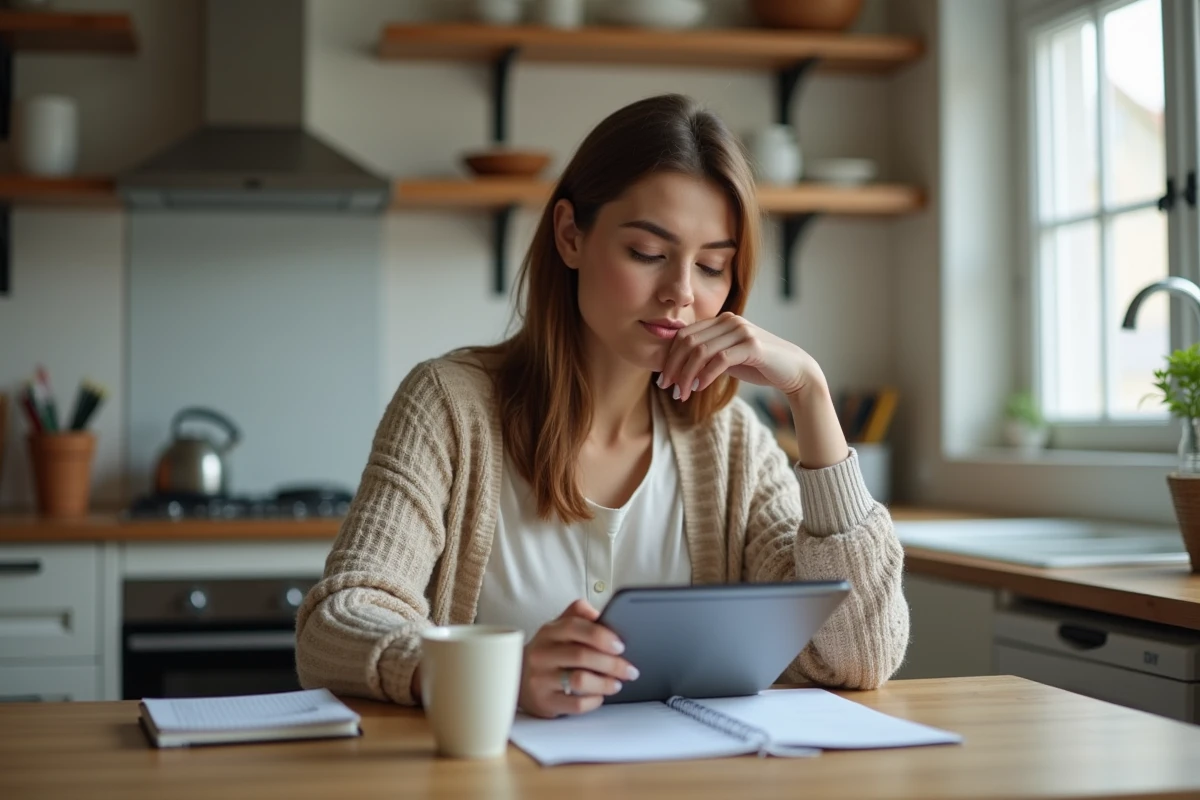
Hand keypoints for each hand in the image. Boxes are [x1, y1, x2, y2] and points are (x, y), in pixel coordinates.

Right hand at [519, 599, 638, 718]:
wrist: (516, 677)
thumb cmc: (547, 651)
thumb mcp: (557, 628)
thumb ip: (577, 615)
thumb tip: (600, 613)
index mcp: (549, 631)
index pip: (576, 626)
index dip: (602, 636)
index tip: (621, 645)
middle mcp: (542, 653)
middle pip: (582, 655)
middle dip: (612, 664)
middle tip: (630, 670)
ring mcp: (540, 679)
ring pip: (579, 680)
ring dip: (605, 683)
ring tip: (617, 684)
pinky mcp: (544, 702)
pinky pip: (576, 704)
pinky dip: (594, 701)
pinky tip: (599, 697)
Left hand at [657, 312, 822, 402]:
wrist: (794, 371)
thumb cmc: (759, 366)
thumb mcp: (728, 358)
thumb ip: (707, 357)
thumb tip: (678, 367)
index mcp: (722, 320)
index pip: (685, 334)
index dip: (670, 357)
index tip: (663, 379)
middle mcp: (730, 321)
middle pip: (689, 341)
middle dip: (674, 367)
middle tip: (667, 388)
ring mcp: (742, 331)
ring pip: (701, 351)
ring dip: (686, 375)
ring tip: (681, 394)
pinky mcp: (752, 346)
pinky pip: (720, 360)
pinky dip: (705, 375)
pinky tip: (699, 388)